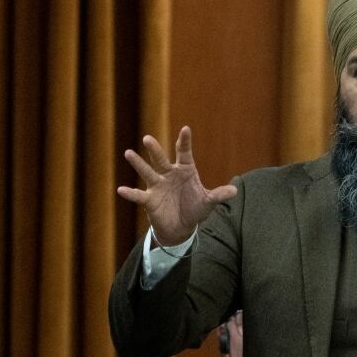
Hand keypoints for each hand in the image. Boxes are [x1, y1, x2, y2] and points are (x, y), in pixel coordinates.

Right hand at [117, 126, 237, 244]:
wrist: (182, 227)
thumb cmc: (195, 209)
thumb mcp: (208, 202)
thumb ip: (219, 195)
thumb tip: (234, 190)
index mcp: (185, 171)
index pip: (184, 153)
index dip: (184, 142)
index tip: (186, 129)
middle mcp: (169, 175)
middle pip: (161, 160)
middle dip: (154, 150)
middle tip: (147, 138)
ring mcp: (158, 186)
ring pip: (147, 172)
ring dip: (138, 164)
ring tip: (128, 153)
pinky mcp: (150, 200)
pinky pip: (139, 195)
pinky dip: (130, 193)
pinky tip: (121, 189)